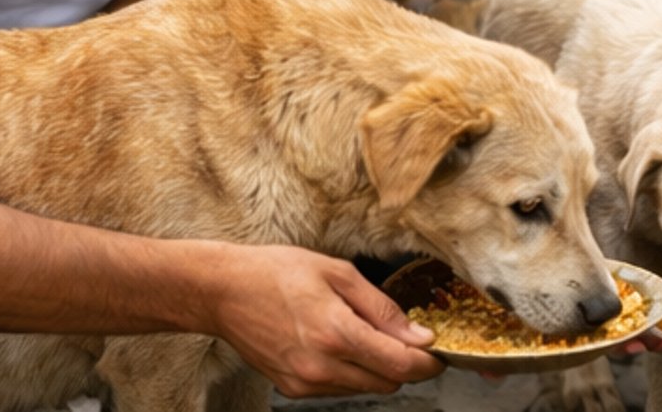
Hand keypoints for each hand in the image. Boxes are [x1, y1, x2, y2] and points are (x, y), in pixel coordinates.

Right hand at [199, 243, 442, 396]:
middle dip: (405, 363)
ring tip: (363, 332)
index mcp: (337, 334)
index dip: (429, 363)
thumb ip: (383, 309)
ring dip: (377, 367)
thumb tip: (420, 337)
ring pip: (366, 387)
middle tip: (405, 336)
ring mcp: (304, 382)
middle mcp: (321, 367)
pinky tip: (339, 343)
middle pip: (389, 383)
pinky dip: (351, 371)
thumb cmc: (278, 273)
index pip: (401, 366)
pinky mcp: (292, 388)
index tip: (439, 352)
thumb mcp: (339, 274)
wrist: (222, 292)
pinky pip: (340, 388)